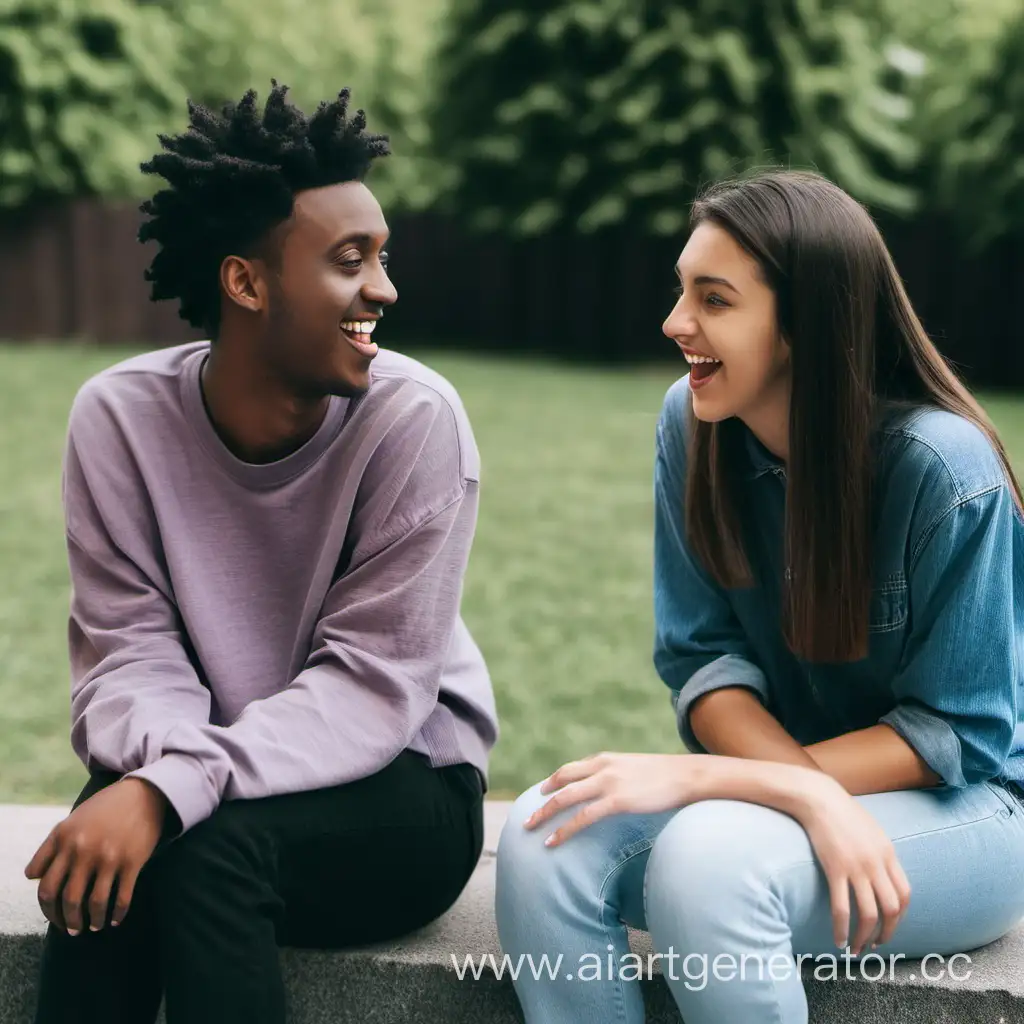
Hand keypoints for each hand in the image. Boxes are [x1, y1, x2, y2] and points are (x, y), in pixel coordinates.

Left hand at [24, 777, 167, 934]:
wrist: (143, 794)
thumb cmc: (104, 809)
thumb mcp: (71, 821)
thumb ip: (50, 847)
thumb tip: (33, 877)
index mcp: (64, 840)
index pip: (46, 886)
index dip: (47, 909)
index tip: (54, 916)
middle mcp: (83, 850)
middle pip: (68, 899)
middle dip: (68, 921)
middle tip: (72, 929)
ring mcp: (109, 856)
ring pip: (95, 903)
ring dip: (93, 921)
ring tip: (94, 927)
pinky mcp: (132, 861)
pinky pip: (122, 897)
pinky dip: (118, 913)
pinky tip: (116, 919)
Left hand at [524, 752, 707, 846]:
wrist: (687, 775)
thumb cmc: (665, 775)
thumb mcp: (634, 767)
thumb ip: (618, 774)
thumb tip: (611, 790)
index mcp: (605, 758)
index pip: (570, 769)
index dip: (553, 781)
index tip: (542, 792)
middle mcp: (601, 767)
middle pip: (561, 782)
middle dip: (542, 800)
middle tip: (529, 816)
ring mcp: (608, 783)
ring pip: (566, 799)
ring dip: (545, 814)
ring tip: (531, 829)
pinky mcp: (617, 801)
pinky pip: (583, 817)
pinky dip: (565, 830)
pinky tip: (553, 842)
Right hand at [796, 776, 911, 955]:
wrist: (818, 797)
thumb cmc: (841, 811)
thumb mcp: (870, 830)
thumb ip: (879, 852)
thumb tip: (881, 873)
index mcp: (888, 854)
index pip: (905, 894)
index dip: (899, 917)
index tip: (888, 928)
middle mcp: (876, 863)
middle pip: (891, 908)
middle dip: (886, 932)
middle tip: (875, 945)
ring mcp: (856, 867)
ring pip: (868, 913)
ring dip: (864, 937)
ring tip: (856, 949)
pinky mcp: (834, 869)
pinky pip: (841, 907)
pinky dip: (841, 928)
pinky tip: (838, 939)